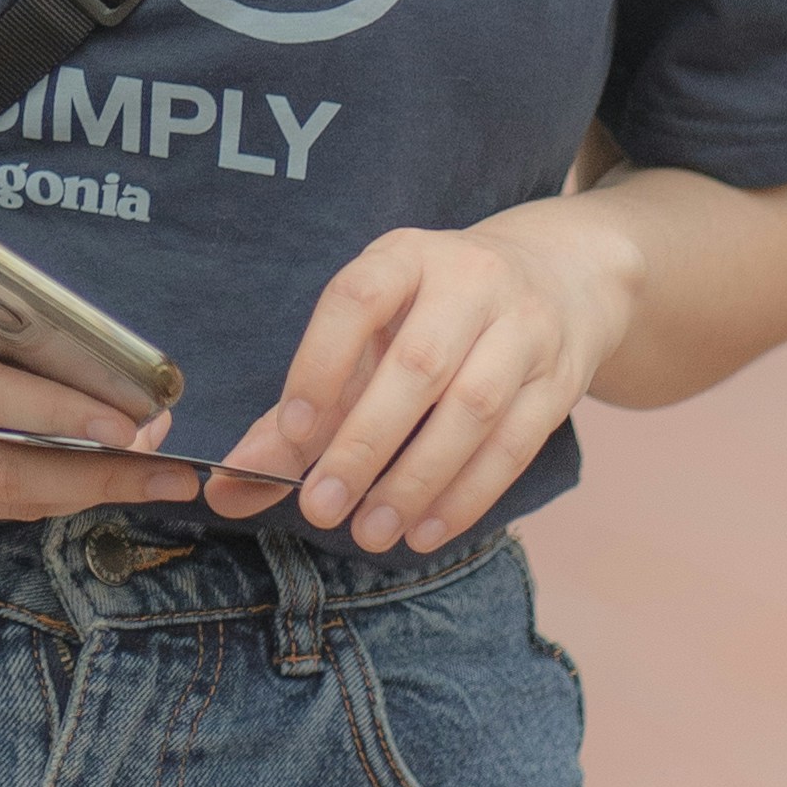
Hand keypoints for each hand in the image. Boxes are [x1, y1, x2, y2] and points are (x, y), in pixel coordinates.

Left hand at [204, 196, 644, 552]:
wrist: (560, 279)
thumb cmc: (434, 317)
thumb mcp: (367, 339)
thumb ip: (296, 415)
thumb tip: (227, 487)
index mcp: (406, 256)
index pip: (359, 297)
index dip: (322, 361)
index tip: (291, 431)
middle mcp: (470, 280)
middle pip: (420, 364)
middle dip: (366, 443)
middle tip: (322, 508)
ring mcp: (525, 326)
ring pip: (473, 408)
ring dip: (417, 479)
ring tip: (371, 531)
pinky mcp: (560, 379)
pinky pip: (516, 444)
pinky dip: (468, 495)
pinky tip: (426, 530)